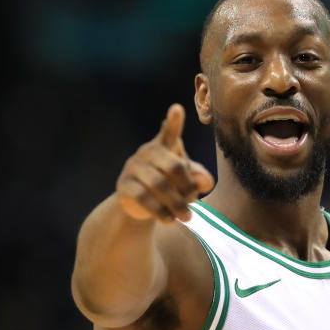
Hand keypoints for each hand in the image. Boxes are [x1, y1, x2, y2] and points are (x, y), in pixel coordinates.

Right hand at [117, 104, 214, 222]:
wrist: (139, 206)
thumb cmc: (169, 187)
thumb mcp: (187, 182)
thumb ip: (199, 179)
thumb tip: (205, 182)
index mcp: (164, 147)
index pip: (170, 133)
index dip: (174, 122)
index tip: (177, 109)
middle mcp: (147, 152)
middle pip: (174, 166)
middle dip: (187, 187)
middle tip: (195, 202)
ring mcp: (133, 167)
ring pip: (159, 185)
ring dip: (177, 204)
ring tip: (187, 217)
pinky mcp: (124, 185)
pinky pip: (144, 198)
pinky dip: (160, 211)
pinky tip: (169, 220)